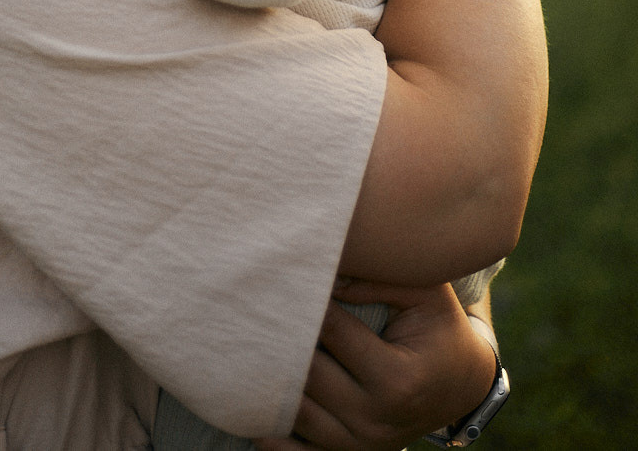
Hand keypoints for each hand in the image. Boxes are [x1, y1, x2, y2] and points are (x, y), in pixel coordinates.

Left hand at [253, 282, 496, 450]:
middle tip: (252, 300)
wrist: (460, 384)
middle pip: (308, 375)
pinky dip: (269, 430)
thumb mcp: (425, 292)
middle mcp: (376, 420)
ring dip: (266, 379)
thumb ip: (379, 279)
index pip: (333, 333)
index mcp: (398, 379)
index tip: (283, 273)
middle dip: (280, 336)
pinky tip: (250, 397)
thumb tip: (328, 280)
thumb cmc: (438, 328)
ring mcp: (359, 444)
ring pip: (294, 413)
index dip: (305, 299)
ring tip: (246, 339)